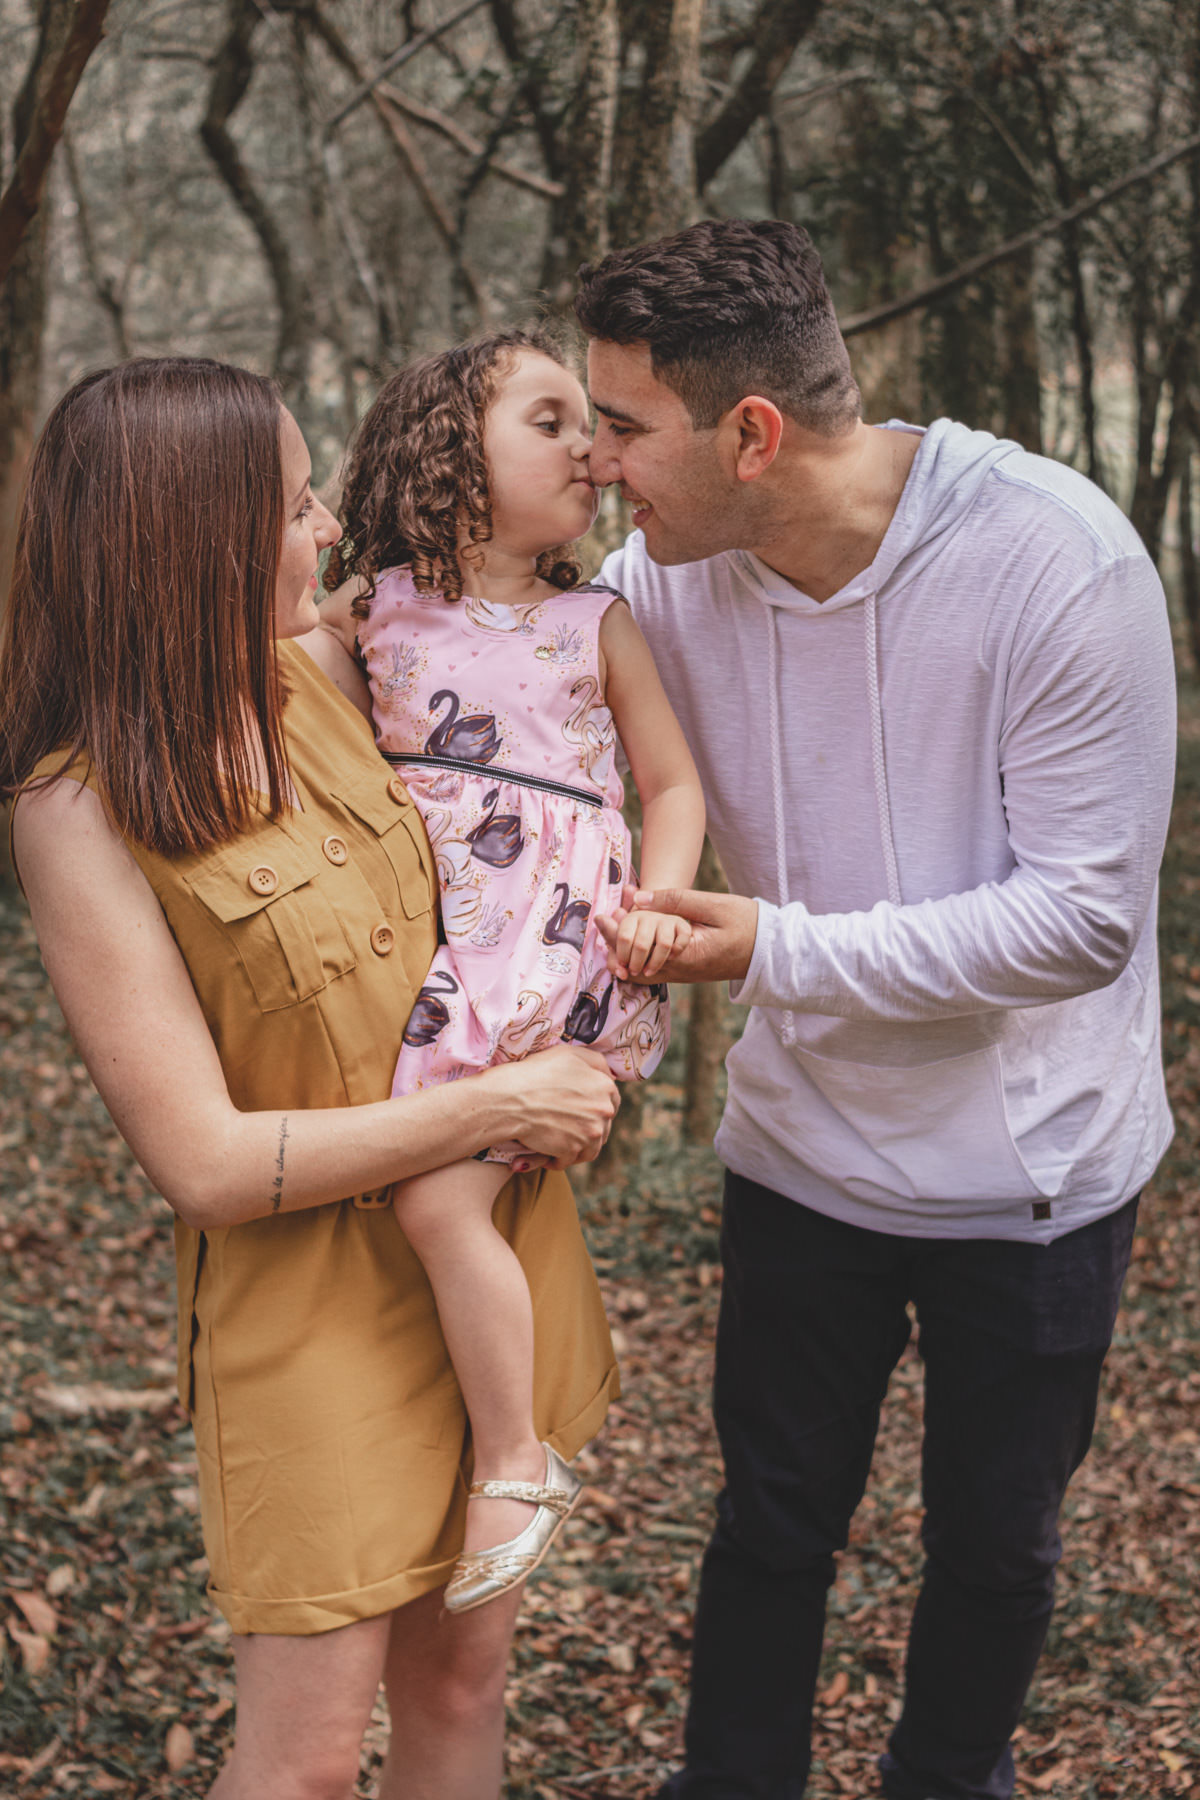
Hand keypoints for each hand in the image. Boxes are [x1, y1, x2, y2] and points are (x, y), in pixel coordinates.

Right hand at [489, 1046, 618, 1167]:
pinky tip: (545, 1153)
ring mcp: (590, 1132)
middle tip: (564, 1124)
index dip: (596, 1105)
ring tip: (555, 1141)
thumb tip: (610, 1075)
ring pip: (590, 1146)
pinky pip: (570, 1160)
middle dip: (586, 1127)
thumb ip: (596, 1062)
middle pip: (602, 1126)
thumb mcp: (569, 1053)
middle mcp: (603, 1110)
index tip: (581, 1109)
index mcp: (605, 1086)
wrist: (510, 1098)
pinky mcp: (573, 1150)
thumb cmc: (535, 1072)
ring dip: (575, 1146)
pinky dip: (558, 1160)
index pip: (612, 1101)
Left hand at [595, 885, 758, 983]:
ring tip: (613, 926)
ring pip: (641, 970)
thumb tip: (638, 898)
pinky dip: (638, 955)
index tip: (604, 914)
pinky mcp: (686, 972)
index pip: (639, 948)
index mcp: (684, 955)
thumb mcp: (712, 905)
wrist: (771, 951)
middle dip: (614, 942)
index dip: (617, 932)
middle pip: (633, 963)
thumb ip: (675, 901)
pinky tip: (634, 938)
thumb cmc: (746, 924)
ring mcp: (683, 975)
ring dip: (624, 950)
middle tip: (602, 919)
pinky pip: (654, 969)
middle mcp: (680, 971)